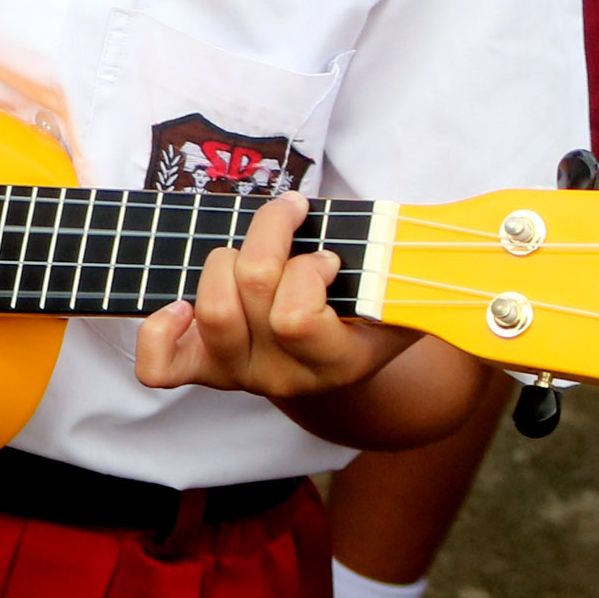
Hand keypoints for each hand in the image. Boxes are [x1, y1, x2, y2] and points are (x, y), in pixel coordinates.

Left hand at [133, 190, 412, 397]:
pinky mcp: (205, 371)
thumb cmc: (370, 315)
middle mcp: (285, 377)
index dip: (306, 271)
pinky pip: (161, 366)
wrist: (343, 370)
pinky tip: (183, 305)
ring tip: (252, 254)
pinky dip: (161, 329)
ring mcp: (241, 375)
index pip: (295, 317)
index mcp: (337, 362)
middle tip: (291, 221)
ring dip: (224, 261)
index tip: (329, 256)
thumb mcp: (402, 299)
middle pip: (247, 291)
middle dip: (267, 236)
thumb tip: (437, 244)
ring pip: (210, 308)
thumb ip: (410, 275)